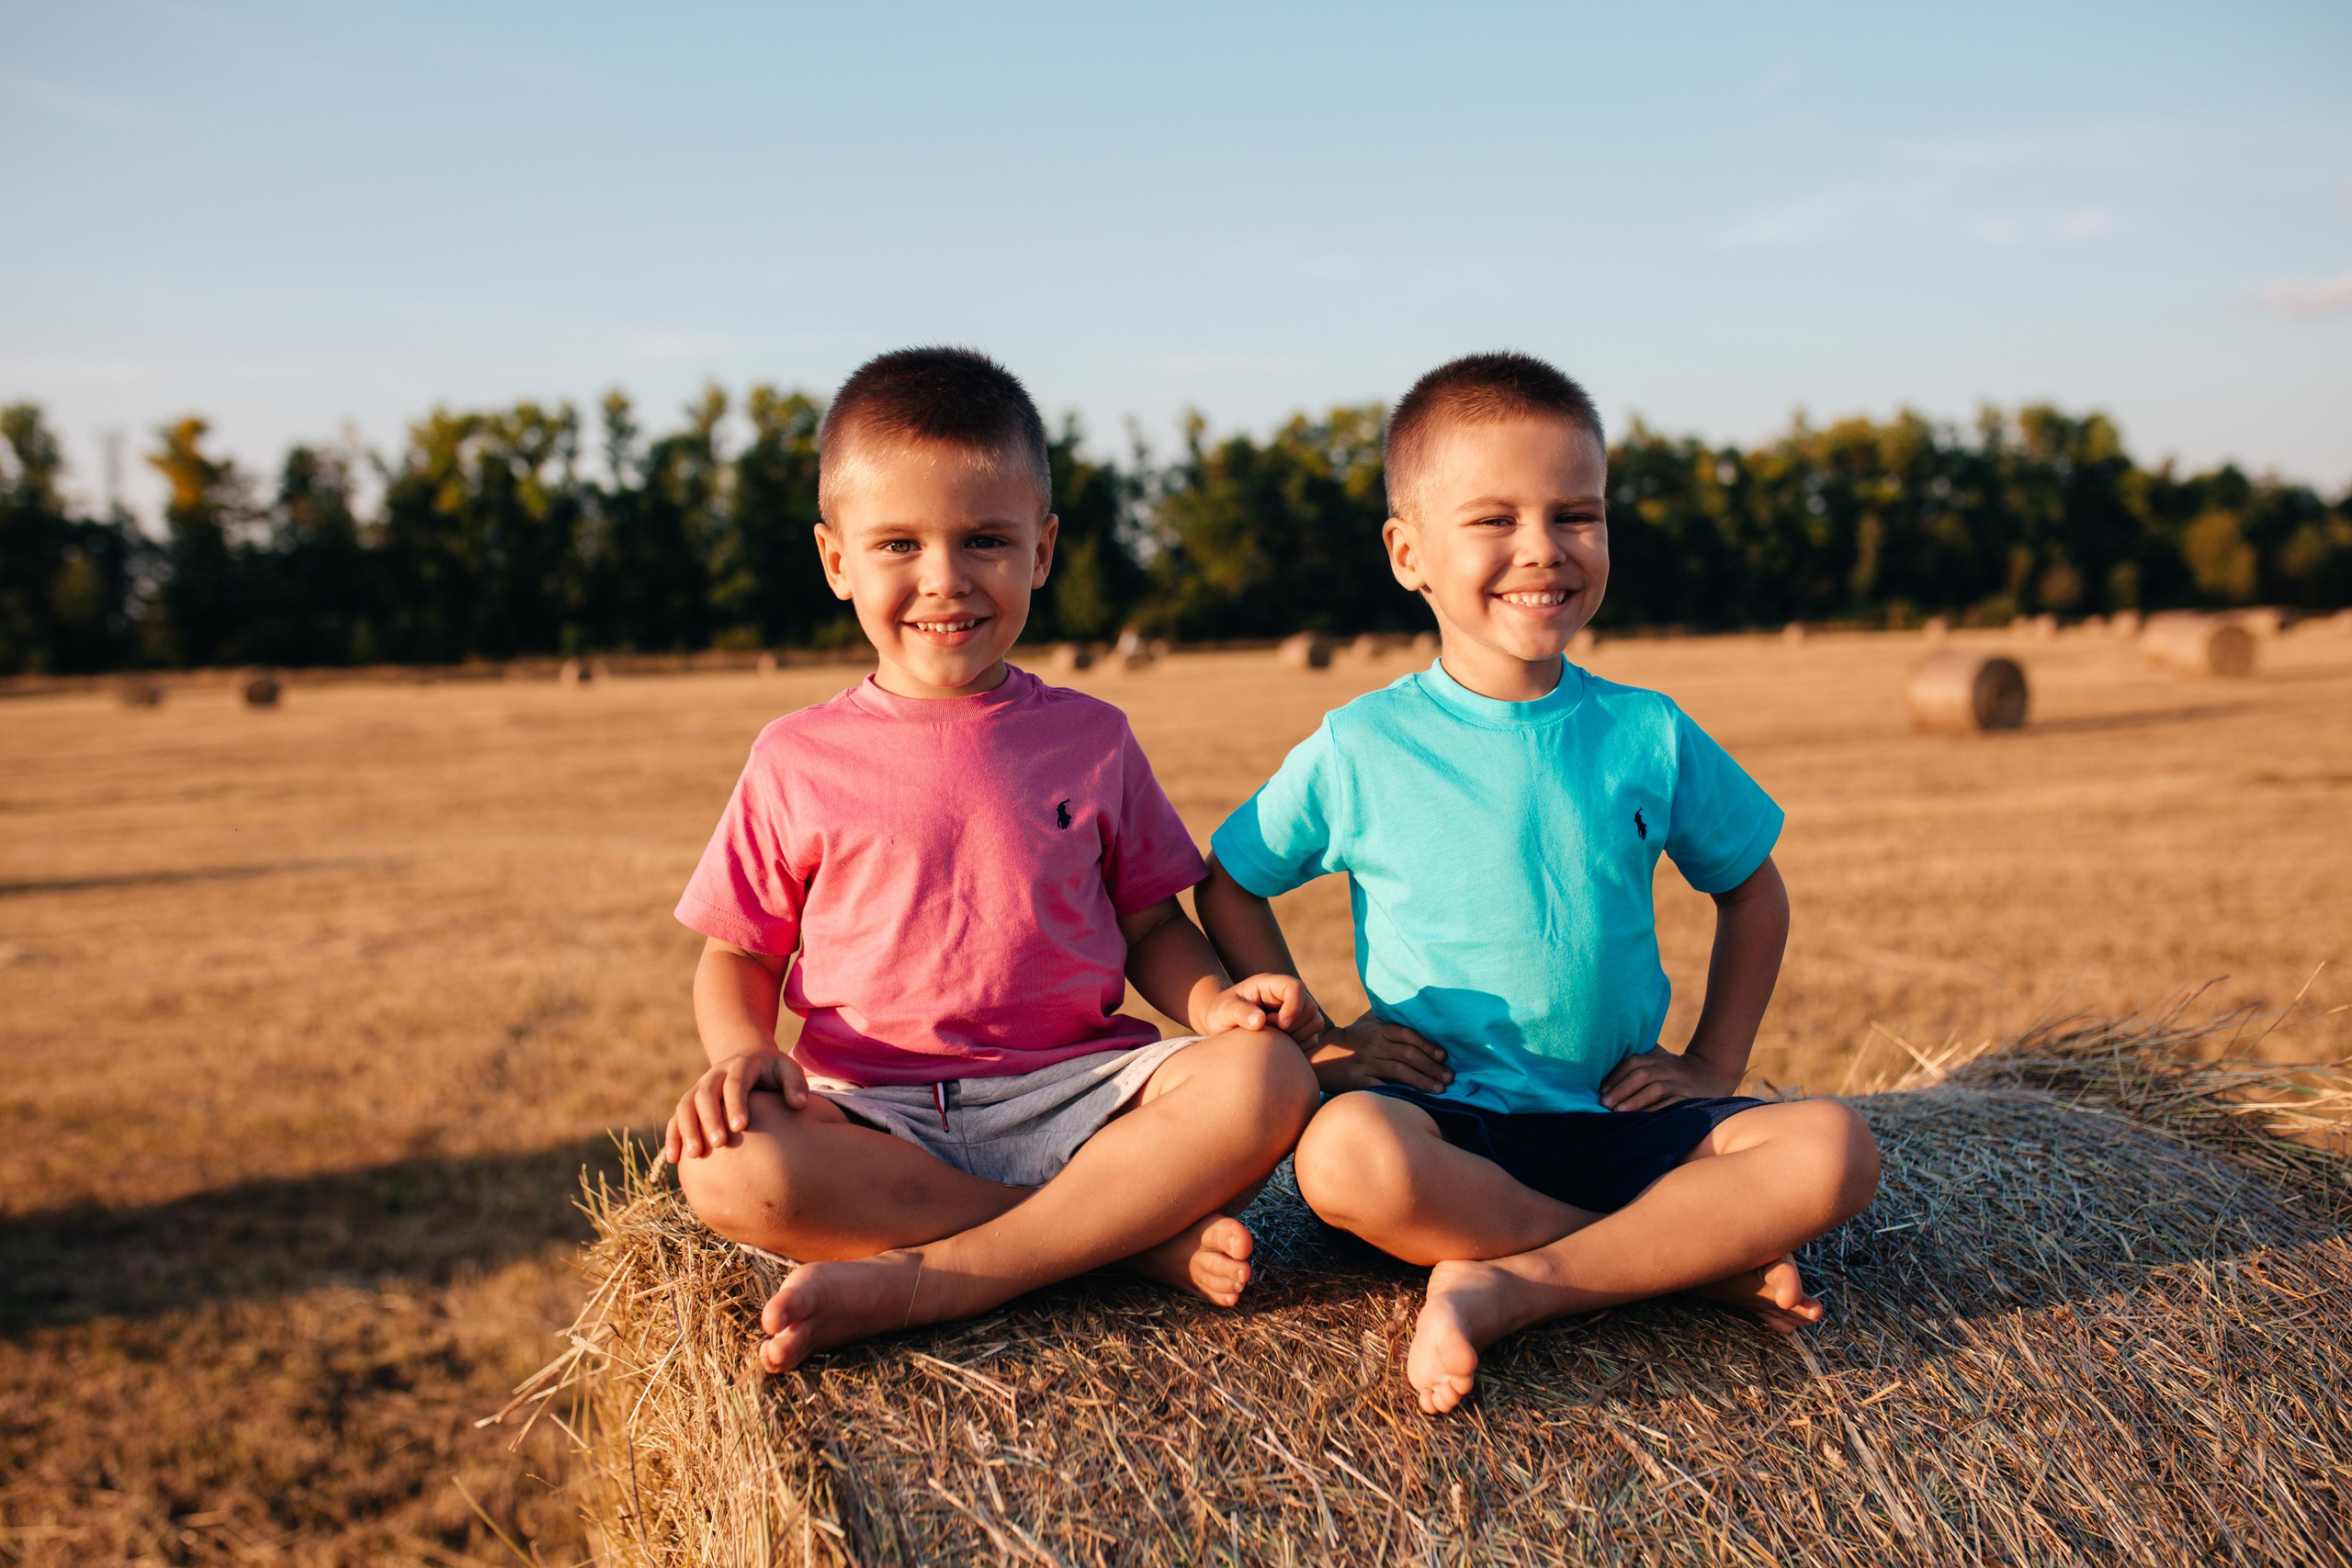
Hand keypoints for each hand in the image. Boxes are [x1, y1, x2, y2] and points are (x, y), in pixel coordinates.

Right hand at [663, 1048, 808, 1161]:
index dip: (735, 1104)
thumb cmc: (773, 1072)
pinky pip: (676, 1118)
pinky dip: (672, 1136)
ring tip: (695, 1154)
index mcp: (740, 1066)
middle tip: (719, 1143)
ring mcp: (699, 1087)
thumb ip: (796, 1084)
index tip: (740, 1127)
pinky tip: (673, 1159)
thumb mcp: (788, 1070)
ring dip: (687, 1128)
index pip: (734, 1083)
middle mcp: (715, 1075)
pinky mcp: (690, 1102)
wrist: (748, 1061)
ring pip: (685, 1105)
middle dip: (710, 1118)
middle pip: (705, 1093)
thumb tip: (798, 1104)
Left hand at [1196, 972, 1324, 1043]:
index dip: (1294, 1007)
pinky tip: (1280, 1046)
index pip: (1296, 987)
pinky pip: (1313, 1038)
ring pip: (1315, 1023)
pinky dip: (1301, 1045)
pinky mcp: (1298, 1028)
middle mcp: (1286, 996)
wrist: (1221, 1024)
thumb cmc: (1220, 1013)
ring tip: (1273, 1038)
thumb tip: (1260, 1021)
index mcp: (1270, 985)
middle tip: (1271, 1032)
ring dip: (1299, 1036)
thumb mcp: (1224, 1011)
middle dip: (1294, 1025)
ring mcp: (1295, 1011)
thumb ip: (1239, 1013)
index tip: (1281, 1025)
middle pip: (1310, 1007)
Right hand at [1308, 1015, 1451, 1093]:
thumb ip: (1387, 1014)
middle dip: (1432, 1067)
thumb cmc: (1350, 1038)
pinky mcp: (1356, 1080)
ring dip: (1422, 1082)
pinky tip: (1412, 1101)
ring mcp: (1365, 1063)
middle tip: (1450, 1078)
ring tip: (1440, 1090)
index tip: (1444, 1056)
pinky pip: (1380, 1087)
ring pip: (1399, 1072)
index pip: (1408, 1035)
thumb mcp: (1366, 1021)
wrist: (1317, 1054)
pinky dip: (1397, 1093)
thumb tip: (1411, 1005)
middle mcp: (1374, 1045)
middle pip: (1408, 1055)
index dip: (1428, 1045)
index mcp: (1379, 1030)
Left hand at [1599, 1046, 1737, 1111]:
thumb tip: (1602, 1068)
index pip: (1633, 1062)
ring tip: (1617, 1112)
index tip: (1601, 1090)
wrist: (1711, 1074)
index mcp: (1657, 1058)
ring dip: (1635, 1101)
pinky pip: (1671, 1104)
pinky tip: (1641, 1120)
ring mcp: (1680, 1083)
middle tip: (1604, 1104)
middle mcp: (1668, 1068)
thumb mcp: (1659, 1059)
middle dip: (1621, 1090)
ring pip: (1656, 1089)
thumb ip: (1638, 1061)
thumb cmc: (1673, 1071)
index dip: (1615, 1075)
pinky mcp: (1689, 1099)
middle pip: (1642, 1075)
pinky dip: (1655, 1111)